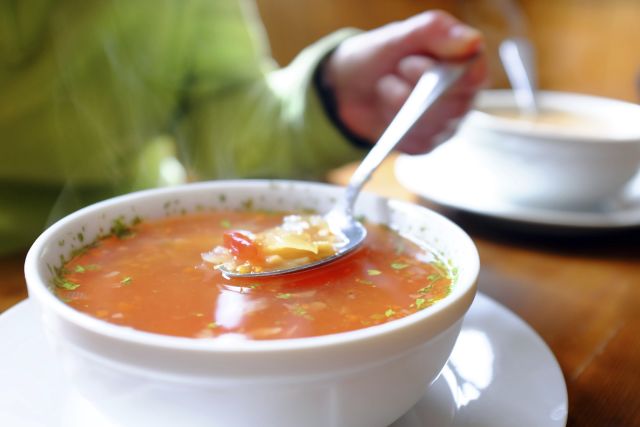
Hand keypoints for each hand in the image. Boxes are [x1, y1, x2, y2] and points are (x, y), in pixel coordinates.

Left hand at [323, 11, 486, 153]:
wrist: (350, 86)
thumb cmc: (381, 56)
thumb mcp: (401, 34)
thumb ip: (435, 31)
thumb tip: (472, 42)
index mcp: (464, 64)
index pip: (474, 77)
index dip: (448, 75)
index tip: (414, 64)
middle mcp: (462, 96)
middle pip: (452, 105)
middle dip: (414, 86)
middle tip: (398, 67)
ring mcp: (446, 123)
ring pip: (430, 124)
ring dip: (399, 104)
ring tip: (385, 87)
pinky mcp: (427, 144)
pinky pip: (417, 142)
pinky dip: (395, 126)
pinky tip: (385, 111)